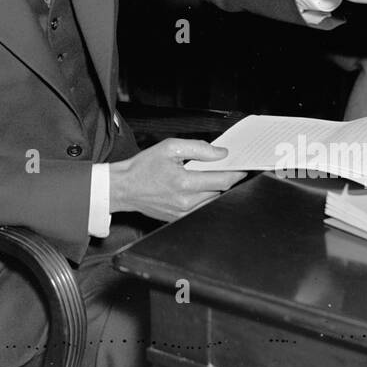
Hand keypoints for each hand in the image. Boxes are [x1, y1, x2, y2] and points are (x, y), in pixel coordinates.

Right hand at [108, 138, 245, 220]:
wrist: (123, 188)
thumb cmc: (143, 166)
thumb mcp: (169, 148)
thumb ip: (198, 148)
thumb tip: (221, 153)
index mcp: (184, 182)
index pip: (223, 180)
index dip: (237, 172)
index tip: (243, 166)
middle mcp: (186, 201)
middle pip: (221, 191)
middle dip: (227, 178)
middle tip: (229, 167)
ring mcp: (183, 213)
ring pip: (213, 201)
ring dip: (217, 189)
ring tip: (214, 176)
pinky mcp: (179, 218)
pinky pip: (201, 209)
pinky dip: (206, 198)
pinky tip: (201, 187)